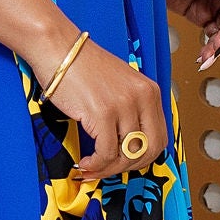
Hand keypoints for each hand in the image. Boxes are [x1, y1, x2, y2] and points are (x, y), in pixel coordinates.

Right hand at [46, 36, 168, 181]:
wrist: (59, 50)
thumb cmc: (83, 67)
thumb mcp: (120, 85)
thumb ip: (131, 109)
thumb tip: (128, 143)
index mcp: (150, 91)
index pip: (160, 137)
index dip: (143, 157)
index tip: (126, 162)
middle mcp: (142, 98)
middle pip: (149, 150)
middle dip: (128, 167)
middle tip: (110, 169)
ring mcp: (123, 106)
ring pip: (126, 155)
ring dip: (108, 169)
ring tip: (92, 167)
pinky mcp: (103, 114)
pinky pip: (106, 153)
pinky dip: (96, 164)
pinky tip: (84, 162)